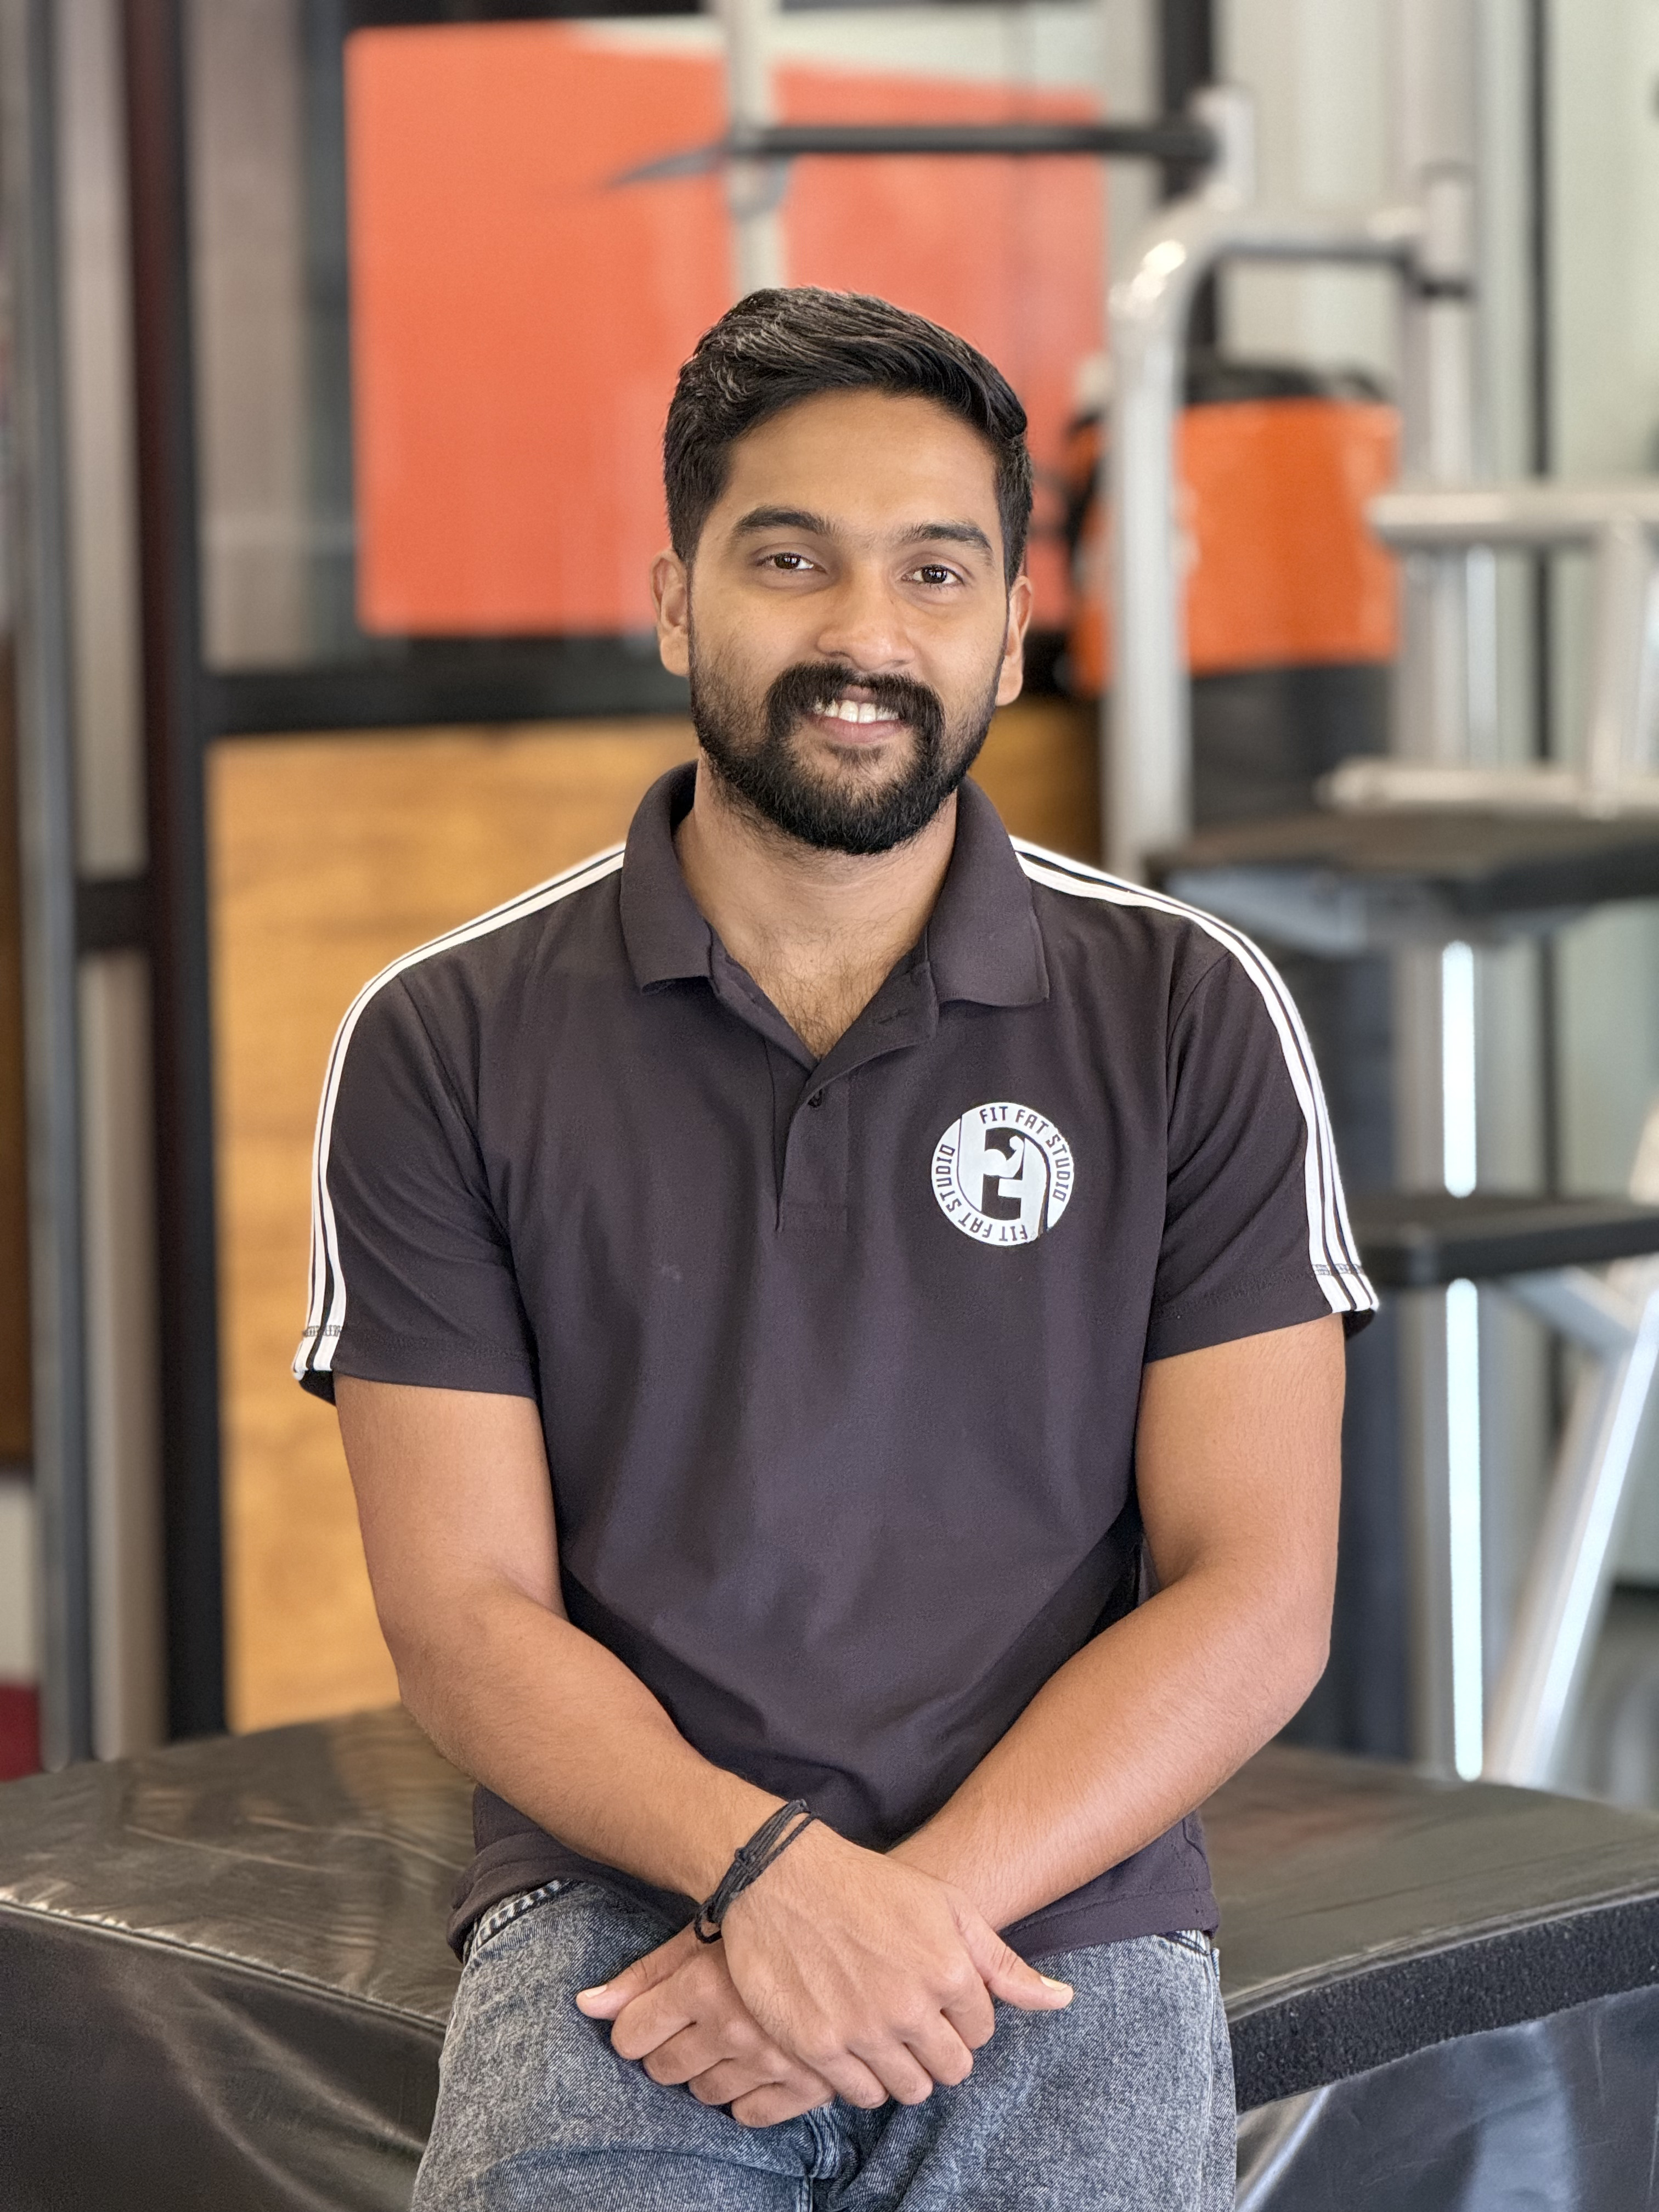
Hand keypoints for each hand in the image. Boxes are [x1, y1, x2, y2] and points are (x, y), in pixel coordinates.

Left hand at [576, 1926, 835, 2126]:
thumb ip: (642, 1975)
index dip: (634, 2028)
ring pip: (706, 2093)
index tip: (650, 2018)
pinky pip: (753, 2114)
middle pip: (664, 2069)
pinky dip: (748, 2097)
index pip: (631, 2036)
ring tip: (728, 2038)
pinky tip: (755, 2065)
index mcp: (703, 1984)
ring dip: (707, 2071)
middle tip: (693, 2025)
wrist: (852, 1921)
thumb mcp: (698, 1936)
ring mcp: (771, 2059)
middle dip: (667, 2051)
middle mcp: (732, 2026)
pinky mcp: (807, 2081)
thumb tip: (585, 2005)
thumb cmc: (764, 1921)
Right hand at [594, 1825, 1072, 2112]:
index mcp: (949, 1971)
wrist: (780, 1876)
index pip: (981, 2031)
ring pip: (910, 2090)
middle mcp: (911, 2008)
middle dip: (938, 2047)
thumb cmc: (868, 1885)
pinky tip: (852, 2041)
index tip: (934, 1992)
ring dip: (902, 2067)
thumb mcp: (947, 1906)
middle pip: (951, 2069)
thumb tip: (1062, 1999)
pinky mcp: (819, 2047)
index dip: (960, 2013)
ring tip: (882, 2030)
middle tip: (910, 2016)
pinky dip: (862, 2077)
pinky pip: (860, 2095)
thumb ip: (1002, 1963)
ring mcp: (863, 2031)